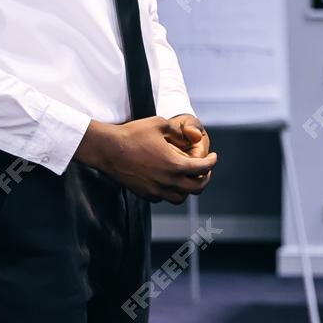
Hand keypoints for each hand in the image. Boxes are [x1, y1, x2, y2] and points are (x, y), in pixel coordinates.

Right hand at [76, 117, 216, 203]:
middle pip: (196, 188)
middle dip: (205, 178)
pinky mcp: (144, 193)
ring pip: (180, 198)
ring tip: (188, 179)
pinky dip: (170, 192)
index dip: (212, 161)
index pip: (203, 168)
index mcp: (175, 165)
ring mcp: (156, 190)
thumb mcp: (160, 123)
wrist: (108, 149)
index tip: (213, 157)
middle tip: (205, 170)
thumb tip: (188, 134)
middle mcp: (168, 181)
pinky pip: (163, 198)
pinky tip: (168, 181)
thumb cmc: (132, 134)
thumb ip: (177, 130)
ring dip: (188, 189)